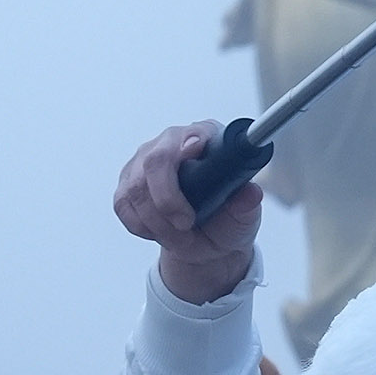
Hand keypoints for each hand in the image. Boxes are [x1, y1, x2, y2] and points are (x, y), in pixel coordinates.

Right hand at [114, 122, 263, 303]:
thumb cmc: (227, 220)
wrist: (206, 241)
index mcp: (207, 138)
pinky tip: (161, 231)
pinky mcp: (127, 182)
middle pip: (156, 161)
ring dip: (158, 223)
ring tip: (181, 237)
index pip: (194, 133)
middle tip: (186, 224)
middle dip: (168, 200)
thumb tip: (251, 193)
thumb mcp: (245, 217)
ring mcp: (144, 160)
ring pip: (136, 189)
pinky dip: (142, 226)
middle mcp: (172, 142)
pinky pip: (123, 205)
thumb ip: (247, 205)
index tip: (194, 153)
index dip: (189, 144)